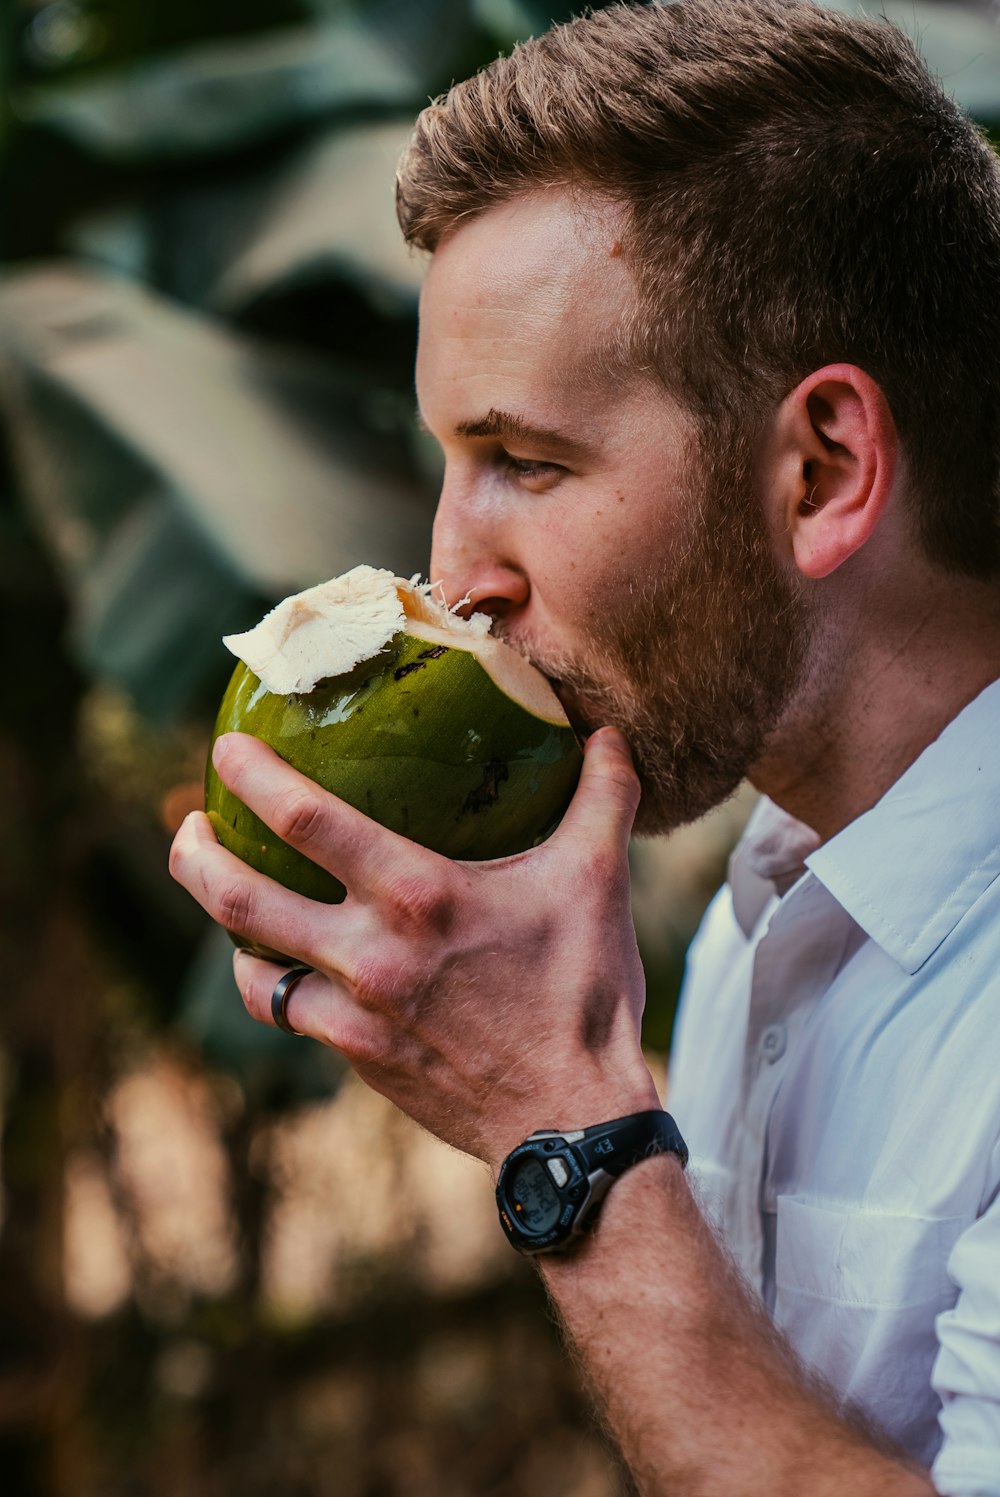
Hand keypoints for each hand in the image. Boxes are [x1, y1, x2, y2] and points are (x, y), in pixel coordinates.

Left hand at [169, 726, 659, 1169]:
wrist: (572, 1122)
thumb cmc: (584, 994)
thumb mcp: (599, 882)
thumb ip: (602, 798)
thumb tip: (608, 734)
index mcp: (417, 897)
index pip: (305, 820)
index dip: (253, 777)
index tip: (225, 749)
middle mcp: (368, 953)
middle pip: (240, 899)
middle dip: (196, 856)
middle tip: (187, 823)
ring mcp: (354, 1014)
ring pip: (252, 967)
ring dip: (221, 924)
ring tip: (218, 892)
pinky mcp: (357, 1057)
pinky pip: (292, 1012)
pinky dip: (273, 981)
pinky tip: (279, 964)